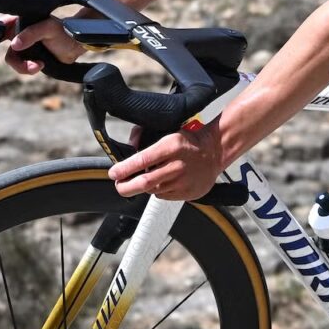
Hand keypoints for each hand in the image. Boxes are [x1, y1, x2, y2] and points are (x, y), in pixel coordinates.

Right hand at [0, 13, 85, 75]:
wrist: (76, 45)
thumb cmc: (64, 31)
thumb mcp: (49, 29)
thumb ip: (32, 34)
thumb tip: (14, 44)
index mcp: (17, 19)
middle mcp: (16, 31)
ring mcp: (21, 45)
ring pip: (10, 58)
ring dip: (21, 65)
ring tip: (36, 66)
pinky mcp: (27, 56)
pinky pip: (20, 65)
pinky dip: (27, 68)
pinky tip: (40, 65)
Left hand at [109, 121, 225, 200]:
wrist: (215, 152)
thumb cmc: (188, 141)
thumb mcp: (167, 131)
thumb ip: (144, 135)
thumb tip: (129, 146)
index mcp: (171, 146)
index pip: (141, 160)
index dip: (124, 169)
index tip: (114, 173)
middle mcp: (177, 165)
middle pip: (145, 182)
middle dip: (126, 187)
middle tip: (119, 185)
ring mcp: (183, 181)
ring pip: (153, 191)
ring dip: (144, 187)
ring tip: (144, 180)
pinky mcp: (188, 193)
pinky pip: (164, 196)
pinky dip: (158, 191)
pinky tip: (163, 182)